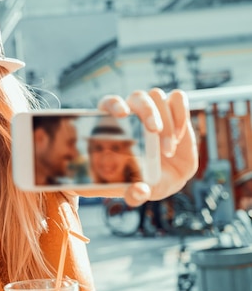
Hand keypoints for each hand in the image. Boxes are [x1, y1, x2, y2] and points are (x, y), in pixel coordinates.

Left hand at [98, 88, 198, 206]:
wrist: (161, 179)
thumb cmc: (139, 180)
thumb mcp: (136, 189)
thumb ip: (135, 194)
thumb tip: (138, 192)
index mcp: (113, 125)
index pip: (108, 103)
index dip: (114, 104)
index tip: (122, 115)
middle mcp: (132, 112)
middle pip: (137, 97)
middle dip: (147, 112)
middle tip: (154, 132)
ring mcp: (153, 109)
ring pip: (157, 96)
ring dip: (166, 120)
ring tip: (168, 149)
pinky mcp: (174, 111)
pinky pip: (178, 98)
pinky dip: (181, 113)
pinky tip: (179, 136)